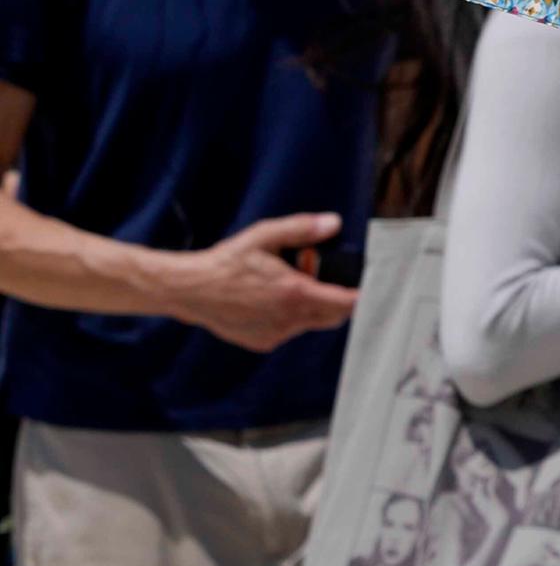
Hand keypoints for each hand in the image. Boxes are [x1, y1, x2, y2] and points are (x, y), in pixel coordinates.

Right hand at [169, 212, 357, 350]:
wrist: (191, 290)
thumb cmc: (227, 262)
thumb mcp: (264, 236)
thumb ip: (302, 228)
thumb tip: (334, 223)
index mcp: (295, 294)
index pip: (347, 303)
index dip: (360, 294)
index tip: (363, 285)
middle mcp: (289, 319)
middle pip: (335, 316)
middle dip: (338, 300)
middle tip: (321, 279)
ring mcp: (276, 334)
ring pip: (311, 324)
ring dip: (312, 308)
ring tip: (288, 286)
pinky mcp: (262, 342)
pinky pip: (289, 331)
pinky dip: (290, 318)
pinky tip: (271, 301)